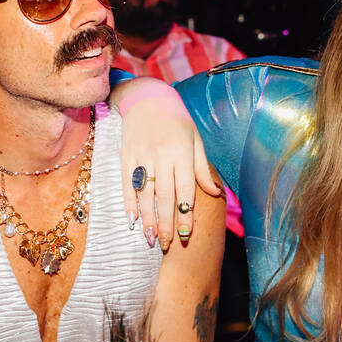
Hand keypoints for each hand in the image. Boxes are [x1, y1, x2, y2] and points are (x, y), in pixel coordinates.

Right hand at [112, 78, 220, 249]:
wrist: (147, 97)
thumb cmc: (177, 121)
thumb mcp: (195, 141)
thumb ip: (202, 169)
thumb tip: (216, 193)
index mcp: (182, 153)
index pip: (185, 190)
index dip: (185, 214)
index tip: (185, 234)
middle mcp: (162, 156)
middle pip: (164, 196)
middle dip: (165, 223)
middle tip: (165, 244)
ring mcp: (142, 156)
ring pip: (145, 193)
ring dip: (147, 218)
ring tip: (150, 238)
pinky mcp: (126, 155)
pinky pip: (127, 183)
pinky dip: (129, 202)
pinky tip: (131, 220)